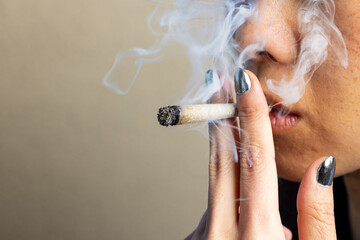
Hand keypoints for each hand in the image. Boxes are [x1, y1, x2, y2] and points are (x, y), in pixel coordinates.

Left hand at [185, 69, 336, 239]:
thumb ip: (317, 217)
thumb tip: (318, 168)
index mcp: (256, 237)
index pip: (255, 160)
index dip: (252, 116)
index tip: (244, 82)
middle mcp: (220, 234)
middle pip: (222, 161)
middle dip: (222, 115)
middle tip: (217, 80)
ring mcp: (201, 237)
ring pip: (217, 182)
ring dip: (227, 151)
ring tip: (230, 119)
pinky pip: (213, 204)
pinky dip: (228, 191)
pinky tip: (242, 201)